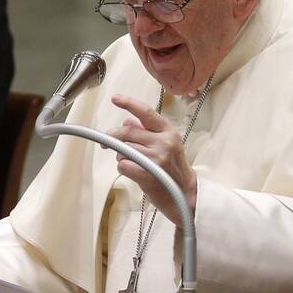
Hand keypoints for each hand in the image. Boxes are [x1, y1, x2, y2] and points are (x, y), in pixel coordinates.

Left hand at [106, 94, 196, 226]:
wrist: (185, 194)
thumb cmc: (172, 169)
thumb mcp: (166, 145)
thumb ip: (147, 132)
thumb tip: (127, 121)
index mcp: (168, 131)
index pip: (146, 112)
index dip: (129, 103)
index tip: (115, 98)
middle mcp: (164, 142)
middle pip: (127, 132)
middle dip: (113, 137)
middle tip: (107, 143)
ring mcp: (156, 158)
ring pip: (123, 149)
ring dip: (121, 156)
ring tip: (132, 163)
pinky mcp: (147, 173)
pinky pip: (122, 164)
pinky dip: (122, 168)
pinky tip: (132, 171)